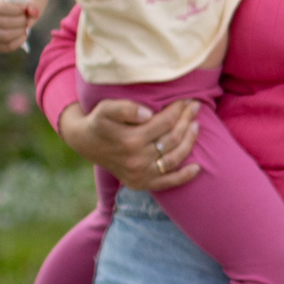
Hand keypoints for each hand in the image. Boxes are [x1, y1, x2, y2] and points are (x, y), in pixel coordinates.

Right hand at [0, 0, 37, 52]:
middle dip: (20, 21)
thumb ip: (31, 5)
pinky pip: (8, 46)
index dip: (16, 9)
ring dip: (19, 32)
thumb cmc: (19, 7)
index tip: (25, 9)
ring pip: (4, 36)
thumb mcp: (26, 3)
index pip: (1, 7)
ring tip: (25, 28)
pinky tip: (24, 35)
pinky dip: (19, 41)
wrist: (15, 16)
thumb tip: (33, 12)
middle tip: (27, 20)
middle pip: (3, 22)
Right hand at [61, 96, 201, 191]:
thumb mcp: (106, 109)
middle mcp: (136, 160)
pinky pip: (167, 183)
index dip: (178, 109)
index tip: (186, 99)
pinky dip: (184, 176)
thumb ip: (124, 108)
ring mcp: (140, 174)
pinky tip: (198, 167)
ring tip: (196, 125)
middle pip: (172, 138)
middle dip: (187, 120)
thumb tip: (147, 114)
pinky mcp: (141, 183)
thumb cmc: (100, 121)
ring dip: (190, 141)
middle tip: (195, 107)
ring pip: (174, 158)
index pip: (165, 122)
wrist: (86, 142)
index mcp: (130, 140)